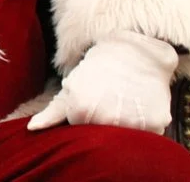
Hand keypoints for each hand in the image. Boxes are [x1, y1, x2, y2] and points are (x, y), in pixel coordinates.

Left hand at [28, 30, 178, 133]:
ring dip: (126, 126)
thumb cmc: (98, 69)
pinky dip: (146, 124)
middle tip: (110, 102)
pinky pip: (150, 134)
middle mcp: (106, 118)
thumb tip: (32, 129)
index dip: (85, 120)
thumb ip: (52, 112)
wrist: (136, 50)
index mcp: (80, 111)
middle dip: (104, 124)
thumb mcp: (71, 86)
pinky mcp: (157, 122)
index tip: (91, 105)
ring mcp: (133, 122)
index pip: (81, 134)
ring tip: (124, 103)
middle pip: (103, 138)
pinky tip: (141, 105)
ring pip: (127, 139)